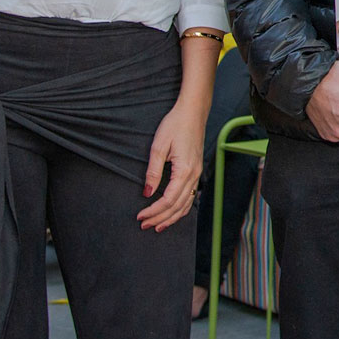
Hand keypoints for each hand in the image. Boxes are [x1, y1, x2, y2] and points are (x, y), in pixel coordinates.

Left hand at [138, 98, 204, 231]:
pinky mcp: (196, 171)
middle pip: (178, 206)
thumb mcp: (159, 146)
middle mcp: (194, 175)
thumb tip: (147, 193)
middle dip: (160, 219)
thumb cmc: (175, 125)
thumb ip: (153, 172)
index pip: (168, 200)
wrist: (193, 112)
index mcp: (184, 170)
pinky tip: (172, 213)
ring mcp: (197, 174)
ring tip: (157, 226)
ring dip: (171, 217)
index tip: (140, 216)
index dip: (154, 211)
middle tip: (144, 226)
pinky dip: (181, 209)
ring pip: (186, 204)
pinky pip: (190, 197)